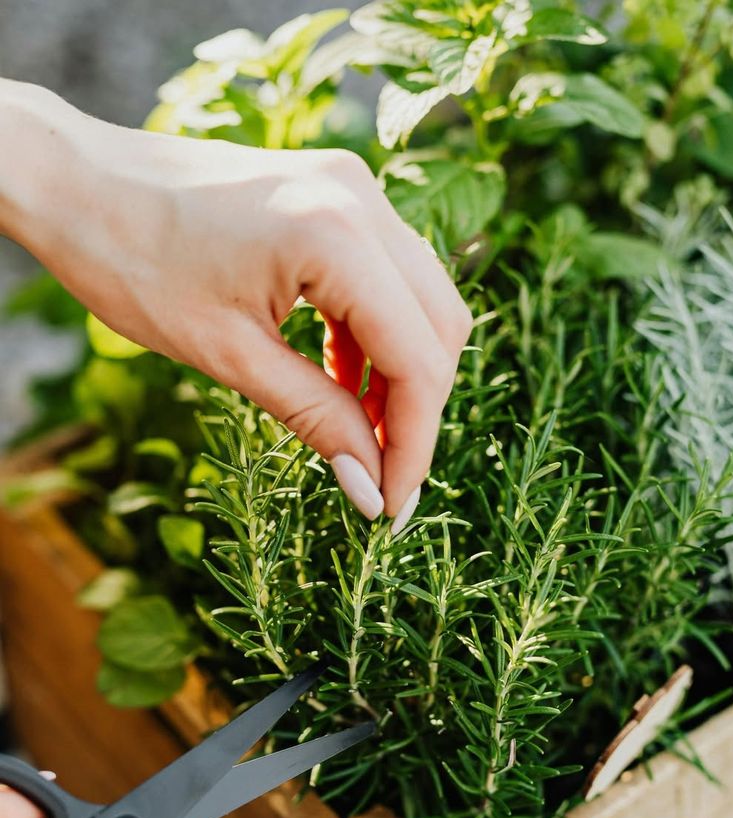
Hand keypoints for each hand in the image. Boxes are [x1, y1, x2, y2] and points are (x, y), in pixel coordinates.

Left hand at [0, 81, 472, 523]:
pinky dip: (378, 337)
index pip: (418, 359)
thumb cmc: (131, 261)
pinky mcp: (339, 195)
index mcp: (334, 235)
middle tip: (381, 474)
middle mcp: (361, 200)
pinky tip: (344, 378)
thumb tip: (370, 487)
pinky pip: (388, 278)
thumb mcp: (227, 355)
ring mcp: (354, 189)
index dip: (414, 442)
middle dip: (417, 410)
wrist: (77, 181)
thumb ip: (314, 417)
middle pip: (439, 327)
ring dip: (401, 374)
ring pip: (423, 301)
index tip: (392, 505)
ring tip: (358, 431)